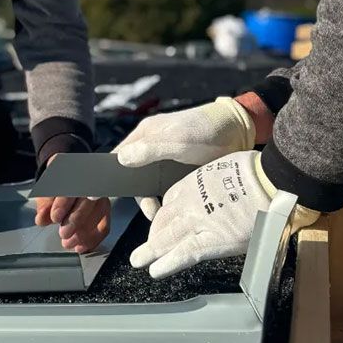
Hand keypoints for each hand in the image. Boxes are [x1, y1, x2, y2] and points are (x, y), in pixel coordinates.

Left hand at [34, 154, 110, 253]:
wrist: (67, 181)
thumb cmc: (56, 187)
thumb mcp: (45, 192)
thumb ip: (44, 205)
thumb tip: (42, 219)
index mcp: (74, 175)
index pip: (72, 187)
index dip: (64, 203)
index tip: (55, 217)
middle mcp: (91, 184)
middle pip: (88, 201)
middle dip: (76, 220)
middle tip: (63, 233)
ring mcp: (100, 197)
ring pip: (99, 213)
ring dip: (84, 232)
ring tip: (68, 243)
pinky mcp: (104, 211)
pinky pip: (104, 225)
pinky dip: (93, 239)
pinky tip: (81, 246)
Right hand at [114, 97, 256, 219]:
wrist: (239, 131)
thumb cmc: (206, 129)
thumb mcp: (176, 139)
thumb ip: (149, 149)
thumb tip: (121, 159)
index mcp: (146, 134)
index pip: (119, 155)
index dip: (110, 174)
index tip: (104, 193)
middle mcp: (153, 147)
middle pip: (134, 176)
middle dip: (139, 196)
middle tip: (151, 212)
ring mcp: (167, 161)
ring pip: (150, 185)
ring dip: (154, 201)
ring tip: (163, 214)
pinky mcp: (180, 172)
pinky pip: (166, 189)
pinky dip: (167, 201)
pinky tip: (173, 210)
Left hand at [129, 150, 317, 279]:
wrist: (269, 181)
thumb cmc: (254, 173)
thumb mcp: (223, 169)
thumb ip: (212, 184)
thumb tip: (219, 193)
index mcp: (193, 183)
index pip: (169, 202)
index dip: (162, 216)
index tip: (160, 224)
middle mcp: (190, 202)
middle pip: (164, 221)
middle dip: (153, 236)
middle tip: (144, 248)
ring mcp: (198, 221)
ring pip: (167, 238)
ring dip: (150, 251)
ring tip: (139, 260)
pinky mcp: (211, 239)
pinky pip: (184, 253)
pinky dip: (168, 263)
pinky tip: (156, 270)